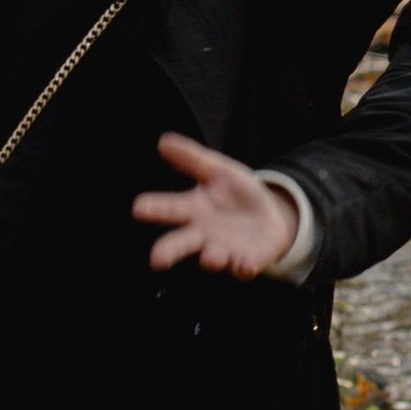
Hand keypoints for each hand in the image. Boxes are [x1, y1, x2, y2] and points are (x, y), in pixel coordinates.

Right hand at [134, 133, 301, 274]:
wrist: (271, 215)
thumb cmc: (237, 193)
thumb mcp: (218, 171)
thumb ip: (192, 159)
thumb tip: (162, 141)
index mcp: (193, 210)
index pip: (169, 209)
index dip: (154, 208)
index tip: (139, 208)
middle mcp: (202, 234)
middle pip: (181, 244)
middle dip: (168, 251)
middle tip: (156, 259)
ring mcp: (224, 251)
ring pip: (212, 259)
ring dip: (210, 259)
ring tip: (210, 257)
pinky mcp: (246, 261)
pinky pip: (243, 268)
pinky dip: (243, 267)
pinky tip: (244, 264)